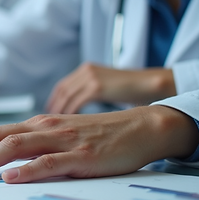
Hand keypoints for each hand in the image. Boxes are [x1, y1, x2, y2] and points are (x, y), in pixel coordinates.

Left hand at [0, 106, 198, 183]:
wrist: (144, 127)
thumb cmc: (100, 137)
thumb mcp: (62, 138)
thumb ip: (36, 148)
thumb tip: (4, 166)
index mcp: (37, 125)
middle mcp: (45, 128)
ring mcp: (63, 140)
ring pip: (16, 147)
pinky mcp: (82, 155)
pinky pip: (50, 162)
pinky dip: (27, 170)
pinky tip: (10, 178)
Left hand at [47, 63, 176, 113]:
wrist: (151, 84)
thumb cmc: (133, 91)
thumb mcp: (109, 88)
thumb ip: (93, 95)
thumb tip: (80, 114)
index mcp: (87, 71)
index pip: (63, 87)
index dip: (55, 101)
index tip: (49, 115)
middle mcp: (86, 72)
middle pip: (61, 91)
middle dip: (53, 107)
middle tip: (47, 124)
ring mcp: (90, 78)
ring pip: (65, 96)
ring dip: (59, 112)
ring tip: (55, 128)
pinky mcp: (96, 87)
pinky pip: (76, 102)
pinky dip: (70, 113)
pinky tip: (70, 125)